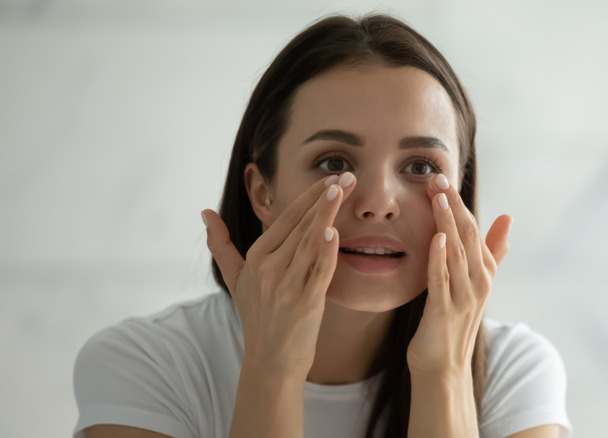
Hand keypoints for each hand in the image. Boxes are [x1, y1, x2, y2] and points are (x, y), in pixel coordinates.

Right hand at [202, 173, 355, 376]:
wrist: (270, 362)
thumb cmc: (257, 317)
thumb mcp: (235, 279)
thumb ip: (221, 244)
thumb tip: (204, 213)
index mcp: (257, 257)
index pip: (286, 219)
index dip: (309, 197)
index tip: (330, 178)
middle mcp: (270, 268)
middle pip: (301, 225)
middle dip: (325, 198)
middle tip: (348, 175)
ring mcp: (287, 285)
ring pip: (309, 243)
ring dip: (326, 215)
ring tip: (342, 190)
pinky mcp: (305, 303)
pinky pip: (317, 273)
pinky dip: (325, 253)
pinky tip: (333, 233)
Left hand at [406, 174, 511, 374]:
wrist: (442, 366)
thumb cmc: (453, 321)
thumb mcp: (475, 282)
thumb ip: (492, 250)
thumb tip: (508, 217)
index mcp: (484, 272)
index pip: (473, 229)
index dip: (459, 202)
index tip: (442, 178)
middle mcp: (478, 282)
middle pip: (467, 236)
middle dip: (453, 205)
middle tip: (437, 178)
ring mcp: (463, 297)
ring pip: (456, 253)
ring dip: (447, 224)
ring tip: (437, 197)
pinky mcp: (444, 312)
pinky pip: (442, 280)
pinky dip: (440, 258)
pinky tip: (435, 238)